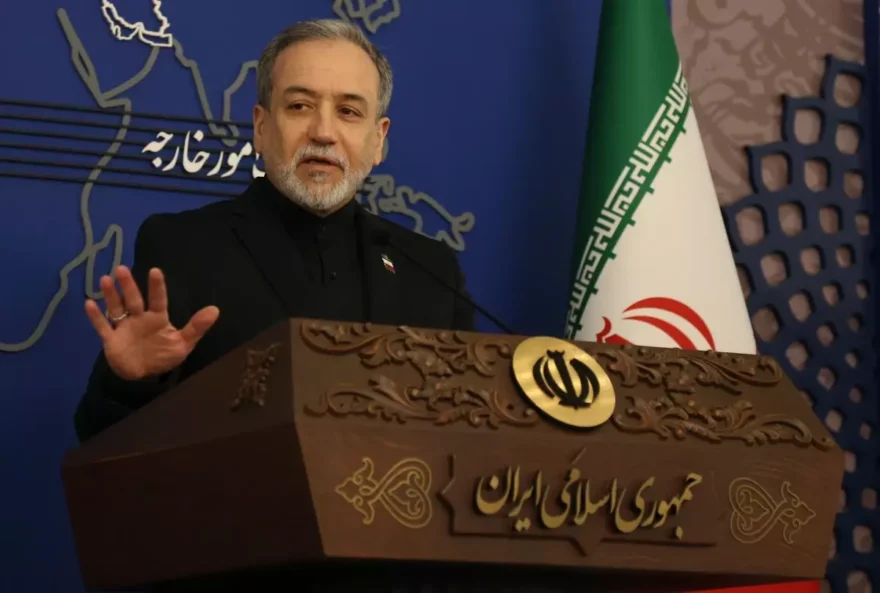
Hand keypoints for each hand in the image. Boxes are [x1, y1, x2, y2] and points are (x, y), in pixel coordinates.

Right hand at [85, 265, 219, 380]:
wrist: (143, 375)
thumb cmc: (163, 355)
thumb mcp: (183, 344)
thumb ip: (197, 327)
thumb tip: (215, 310)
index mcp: (157, 318)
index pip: (158, 300)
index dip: (157, 287)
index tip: (155, 271)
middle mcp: (139, 318)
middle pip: (133, 300)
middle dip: (128, 286)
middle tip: (122, 269)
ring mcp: (124, 327)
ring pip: (116, 308)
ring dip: (111, 295)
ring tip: (105, 279)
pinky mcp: (111, 339)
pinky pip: (102, 326)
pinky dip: (96, 316)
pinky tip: (89, 303)